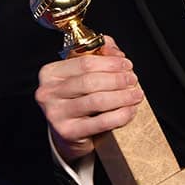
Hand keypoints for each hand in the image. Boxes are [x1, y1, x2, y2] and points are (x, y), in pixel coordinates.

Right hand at [35, 35, 143, 162]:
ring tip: (136, 94)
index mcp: (51, 72)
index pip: (84, 62)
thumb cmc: (76, 99)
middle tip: (133, 80)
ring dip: (122, 96)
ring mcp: (56, 113)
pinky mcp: (68, 132)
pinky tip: (130, 111)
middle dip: (117, 79)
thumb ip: (100, 54)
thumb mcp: (83, 74)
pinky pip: (100, 122)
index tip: (127, 65)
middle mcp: (48, 92)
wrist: (67, 132)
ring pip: (97, 101)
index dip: (110, 63)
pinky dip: (120, 115)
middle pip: (91, 81)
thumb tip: (116, 52)